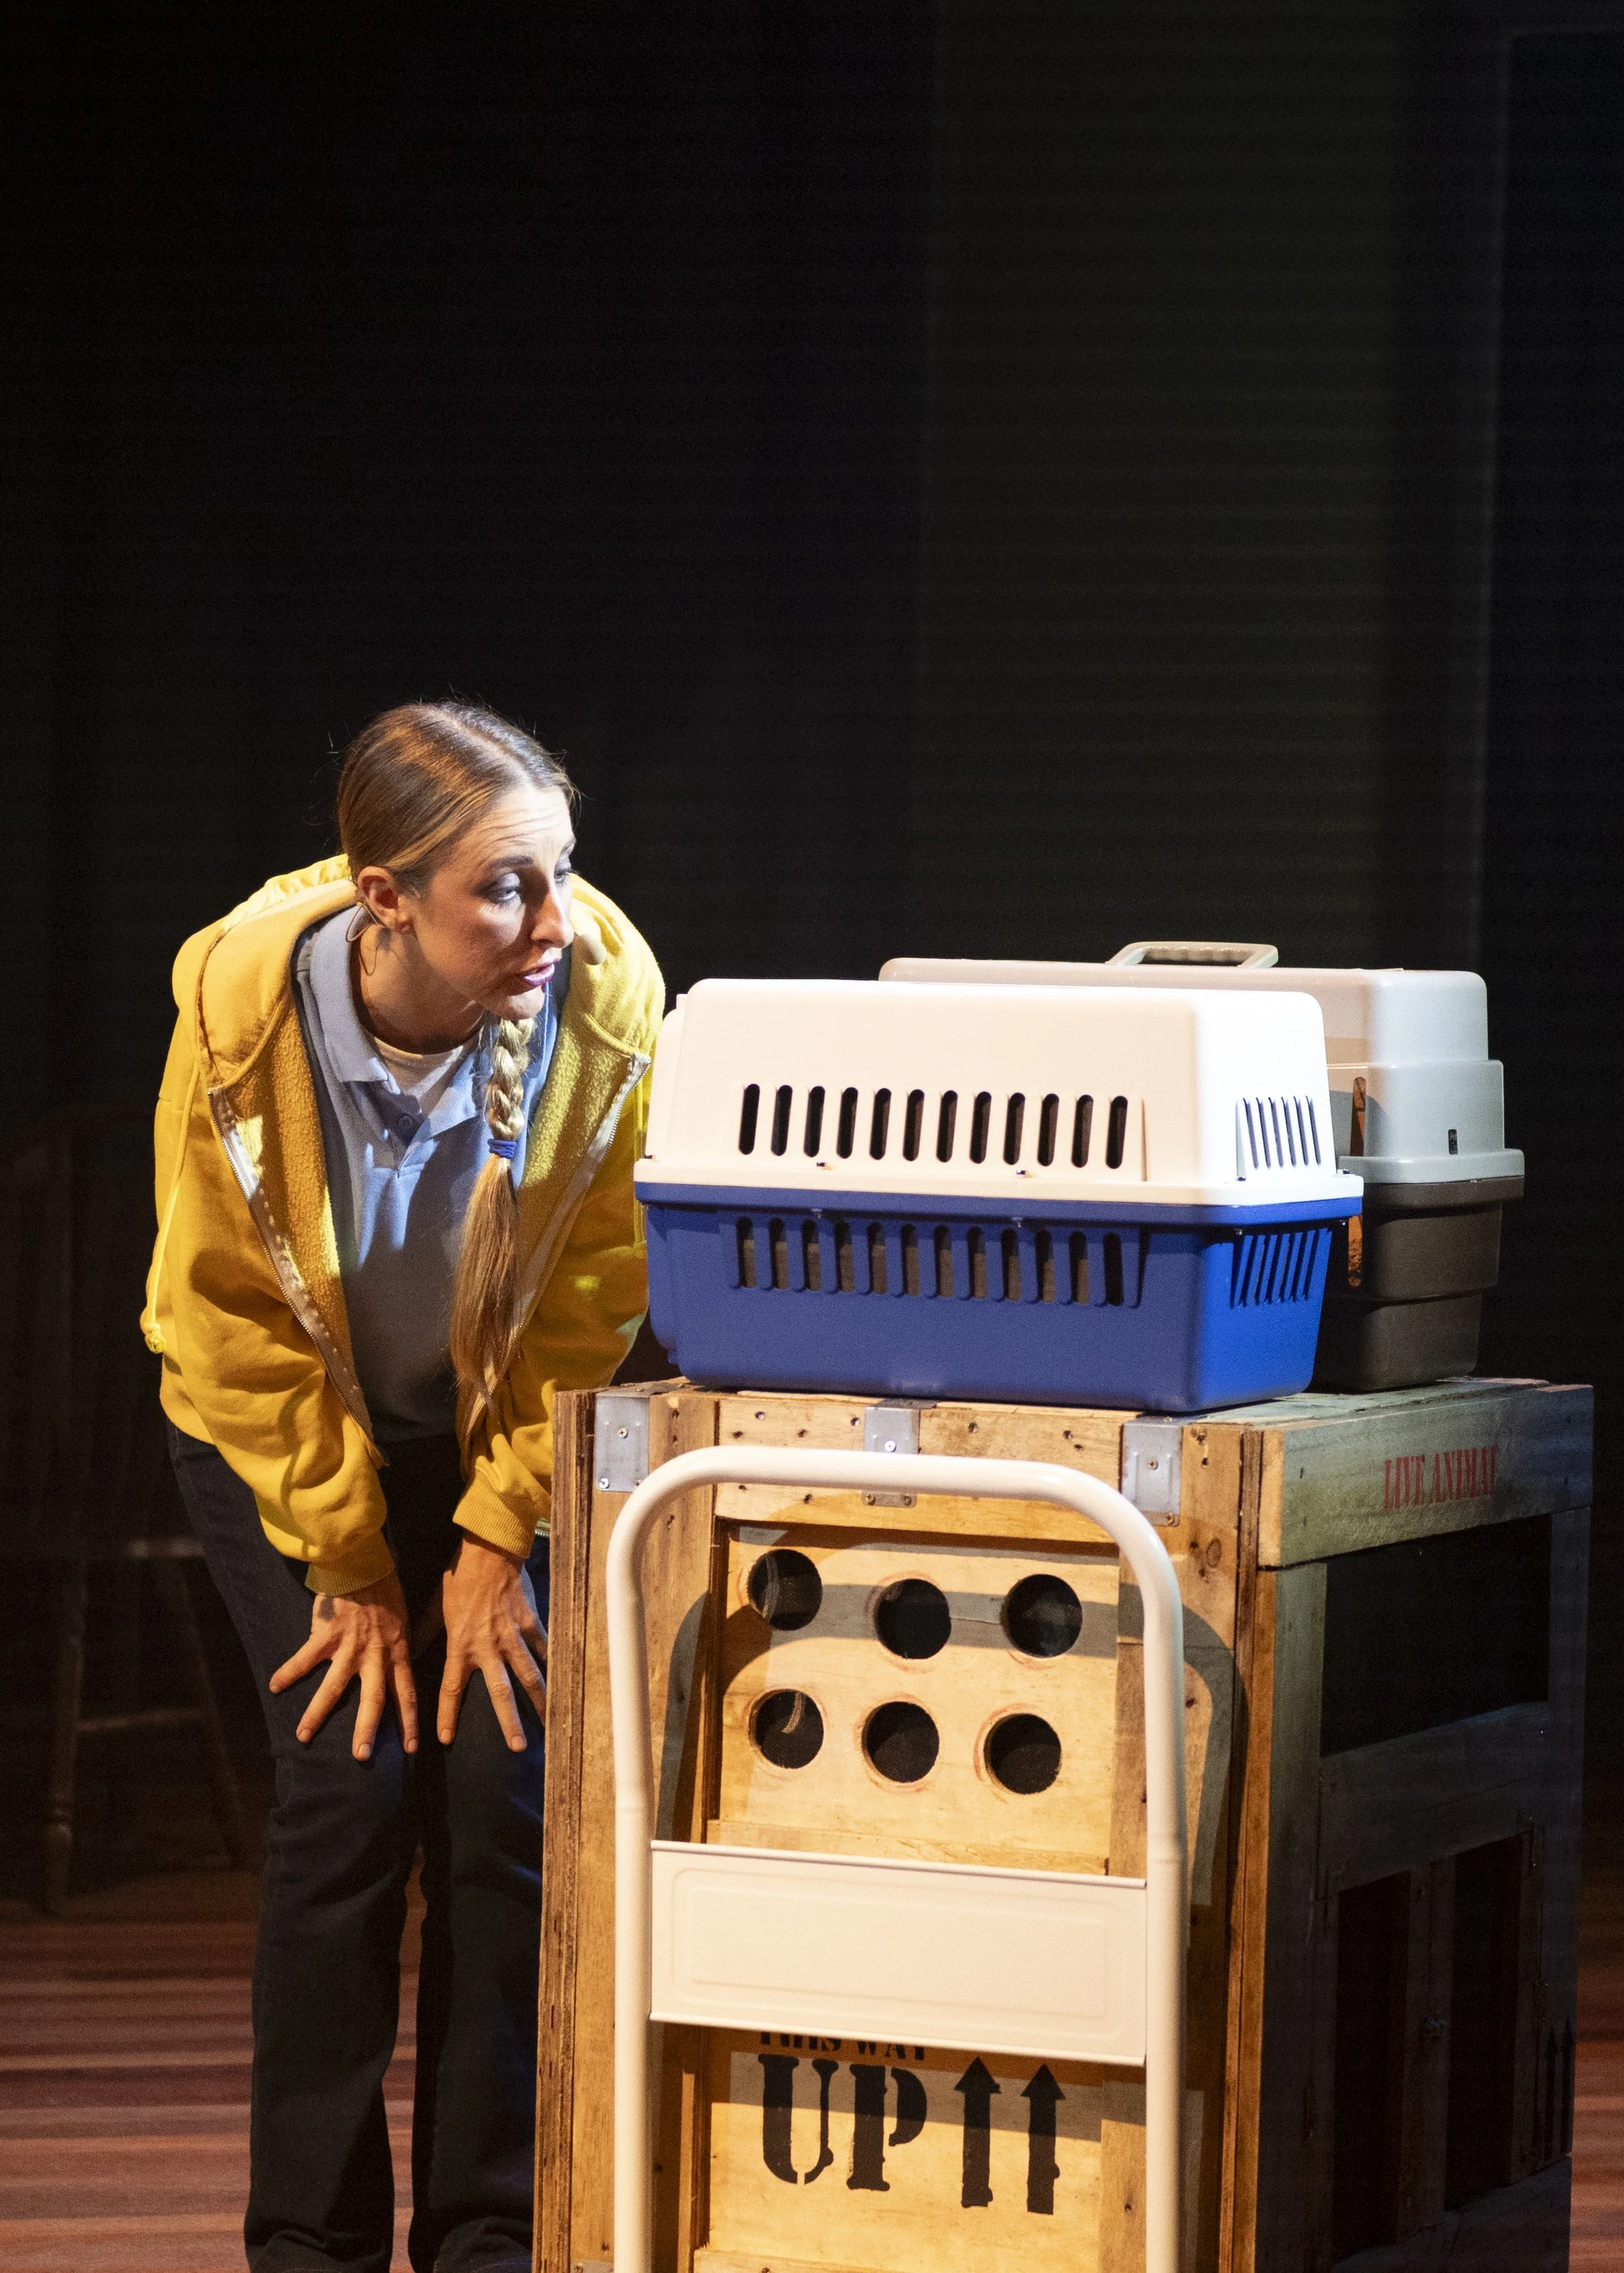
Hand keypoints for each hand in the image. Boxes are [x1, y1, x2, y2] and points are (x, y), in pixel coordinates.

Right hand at [269, 1571, 417, 1761]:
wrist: (364, 1564)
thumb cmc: (386, 1589)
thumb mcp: (405, 1619)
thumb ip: (405, 1643)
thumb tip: (410, 1659)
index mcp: (397, 1653)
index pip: (407, 1694)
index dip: (409, 1722)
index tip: (410, 1749)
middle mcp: (375, 1656)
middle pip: (373, 1700)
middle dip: (367, 1730)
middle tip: (362, 1757)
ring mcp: (349, 1648)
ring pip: (334, 1688)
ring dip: (318, 1714)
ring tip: (303, 1737)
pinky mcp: (326, 1636)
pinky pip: (305, 1658)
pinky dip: (289, 1672)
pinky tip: (275, 1686)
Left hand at [437, 1533, 546, 1750]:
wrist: (490, 1550)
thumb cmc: (459, 1578)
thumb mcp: (435, 1607)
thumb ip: (426, 1634)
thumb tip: (413, 1653)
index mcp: (460, 1645)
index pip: (451, 1688)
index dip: (447, 1715)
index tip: (446, 1739)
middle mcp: (488, 1647)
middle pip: (500, 1692)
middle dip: (509, 1721)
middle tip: (517, 1747)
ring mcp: (513, 1637)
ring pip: (528, 1675)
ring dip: (537, 1701)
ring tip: (547, 1723)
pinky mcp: (531, 1624)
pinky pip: (544, 1649)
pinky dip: (553, 1666)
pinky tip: (563, 1683)